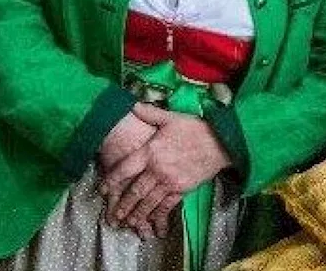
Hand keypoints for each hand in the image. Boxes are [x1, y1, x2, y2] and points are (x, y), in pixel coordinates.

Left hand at [99, 103, 231, 238]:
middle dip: (122, 205)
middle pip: (134, 191)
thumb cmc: (196, 129)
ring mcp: (169, 181)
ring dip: (136, 214)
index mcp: (150, 152)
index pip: (124, 169)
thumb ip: (149, 113)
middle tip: (113, 216)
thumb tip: (132, 104)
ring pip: (147, 202)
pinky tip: (151, 221)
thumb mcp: (171, 117)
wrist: (222, 142)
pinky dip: (157, 215)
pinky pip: (166, 205)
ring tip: (128, 223)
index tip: (102, 190)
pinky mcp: (182, 189)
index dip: (111, 181)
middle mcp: (157, 169)